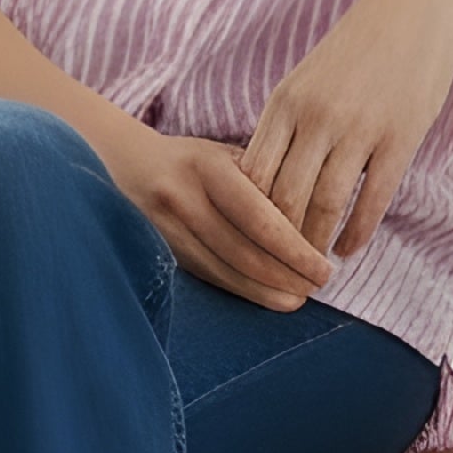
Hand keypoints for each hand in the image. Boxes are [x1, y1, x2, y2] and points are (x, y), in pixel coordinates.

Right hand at [97, 121, 333, 309]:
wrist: (128, 166)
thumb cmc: (195, 160)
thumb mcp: (228, 154)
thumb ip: (265, 179)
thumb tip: (318, 218)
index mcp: (207, 168)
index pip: (259, 218)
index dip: (294, 249)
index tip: (325, 265)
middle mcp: (183, 200)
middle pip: (244, 252)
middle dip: (287, 275)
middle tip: (320, 285)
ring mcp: (168, 231)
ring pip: (226, 272)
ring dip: (268, 291)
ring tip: (300, 298)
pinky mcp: (166, 253)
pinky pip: (211, 277)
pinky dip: (244, 291)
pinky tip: (270, 297)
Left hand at [239, 0, 452, 259]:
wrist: (416, 11)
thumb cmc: (356, 50)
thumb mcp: (306, 80)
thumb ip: (284, 126)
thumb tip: (259, 181)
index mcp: (284, 103)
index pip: (253, 176)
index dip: (247, 217)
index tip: (248, 241)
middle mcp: (315, 117)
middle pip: (284, 199)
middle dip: (279, 242)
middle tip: (280, 269)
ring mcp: (358, 129)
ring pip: (325, 205)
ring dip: (316, 244)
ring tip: (314, 265)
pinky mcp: (398, 138)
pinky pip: (372, 200)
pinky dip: (357, 232)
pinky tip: (349, 248)